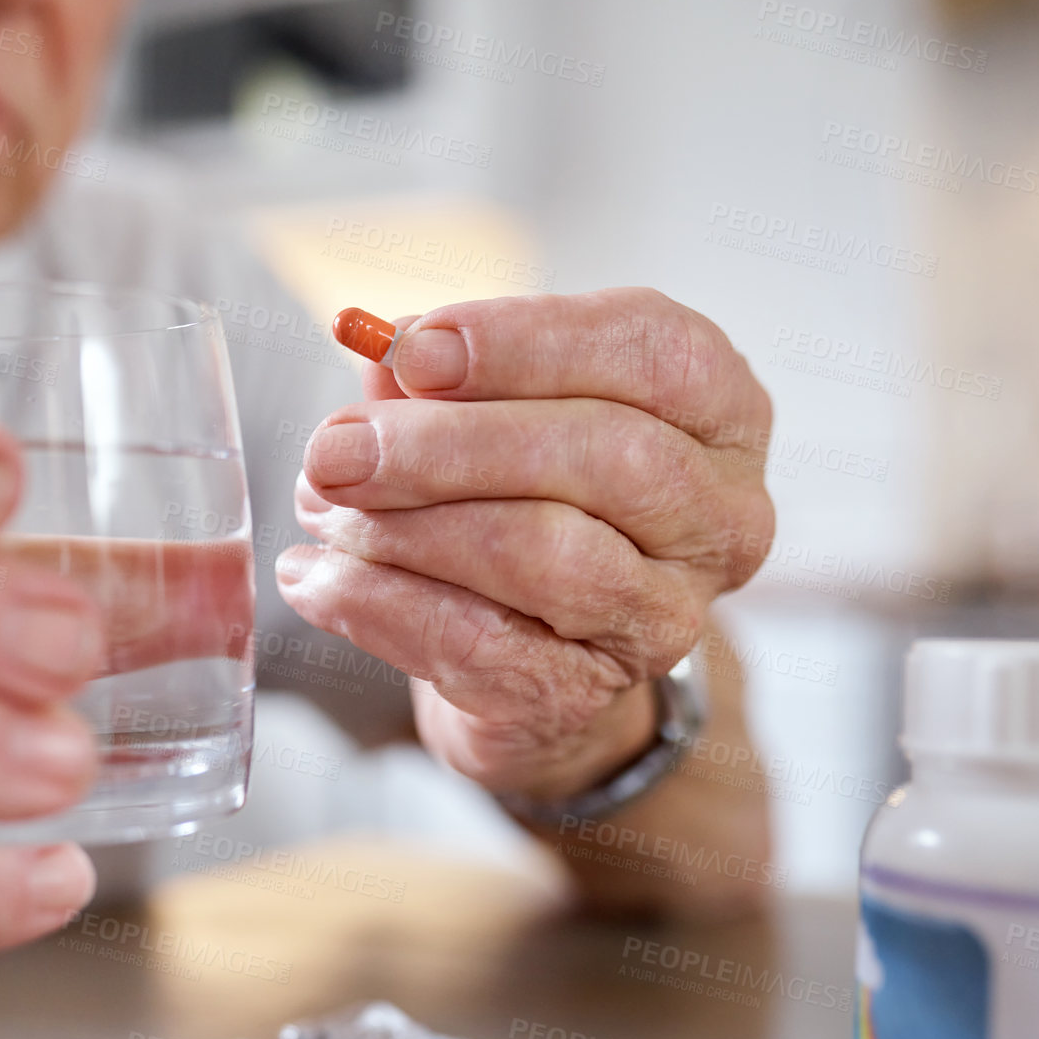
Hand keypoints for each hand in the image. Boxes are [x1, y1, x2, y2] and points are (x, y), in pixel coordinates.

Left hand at [276, 288, 773, 800]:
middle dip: (450, 446)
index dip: (526, 343)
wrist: (528, 654)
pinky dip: (383, 607)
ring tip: (322, 509)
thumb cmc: (521, 495)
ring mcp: (666, 616)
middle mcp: (721, 515)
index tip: (411, 350)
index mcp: (719, 410)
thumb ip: (445, 372)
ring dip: (410, 528)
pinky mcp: (587, 694)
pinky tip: (318, 581)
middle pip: (607, 456)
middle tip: (335, 448)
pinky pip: (483, 647)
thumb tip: (381, 348)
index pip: (651, 352)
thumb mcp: (493, 407)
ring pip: (549, 555)